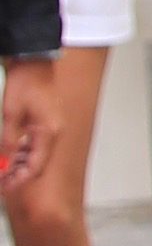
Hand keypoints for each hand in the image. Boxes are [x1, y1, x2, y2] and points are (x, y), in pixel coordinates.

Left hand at [0, 62, 54, 194]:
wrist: (35, 60)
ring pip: (35, 154)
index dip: (18, 180)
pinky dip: (22, 151)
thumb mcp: (11, 113)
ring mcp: (50, 127)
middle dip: (18, 174)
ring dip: (19, 164)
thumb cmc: (28, 80)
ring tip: (3, 169)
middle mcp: (53, 132)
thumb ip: (8, 140)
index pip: (34, 167)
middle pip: (36, 163)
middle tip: (2, 179)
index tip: (4, 185)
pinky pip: (35, 143)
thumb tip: (4, 161)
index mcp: (48, 132)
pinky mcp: (45, 122)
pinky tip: (11, 154)